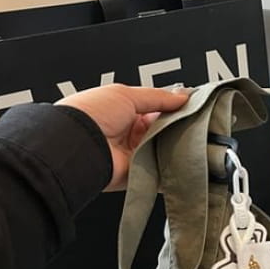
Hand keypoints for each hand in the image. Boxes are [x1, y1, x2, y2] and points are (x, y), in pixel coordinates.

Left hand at [57, 83, 188, 189]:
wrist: (77, 146)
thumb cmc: (91, 115)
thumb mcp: (126, 94)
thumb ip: (158, 96)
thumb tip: (182, 96)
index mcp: (125, 111)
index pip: (158, 109)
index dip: (174, 107)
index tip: (191, 106)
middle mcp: (130, 133)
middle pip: (165, 130)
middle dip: (178, 126)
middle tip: (192, 123)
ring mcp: (135, 154)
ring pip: (166, 149)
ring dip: (175, 145)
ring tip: (186, 140)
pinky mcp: (138, 174)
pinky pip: (161, 172)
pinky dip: (171, 168)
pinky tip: (181, 160)